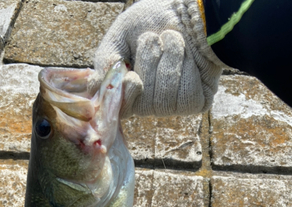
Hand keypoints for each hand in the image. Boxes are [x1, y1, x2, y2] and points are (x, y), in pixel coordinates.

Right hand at [89, 0, 223, 117]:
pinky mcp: (194, 104)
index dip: (124, 98)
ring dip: (168, 62)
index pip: (118, 111)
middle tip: (153, 40)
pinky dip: (186, 69)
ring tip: (173, 42)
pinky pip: (185, 97)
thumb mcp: (122, 33)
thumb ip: (105, 59)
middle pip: (142, 105)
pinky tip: (188, 56)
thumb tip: (96, 85)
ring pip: (163, 102)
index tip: (131, 77)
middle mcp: (147, 103)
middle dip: (149, 65)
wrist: (192, 11)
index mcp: (126, 90)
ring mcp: (170, 106)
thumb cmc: (155, 20)